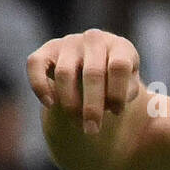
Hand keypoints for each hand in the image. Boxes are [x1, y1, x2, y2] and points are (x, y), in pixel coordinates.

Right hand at [27, 29, 144, 134]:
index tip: (117, 113)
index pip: (119, 67)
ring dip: (70, 103)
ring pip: (65, 73)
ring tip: (78, 123)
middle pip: (92, 73)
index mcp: (120, 47)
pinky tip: (50, 105)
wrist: (96, 66)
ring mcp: (69, 42)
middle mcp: (94, 39)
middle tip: (92, 130)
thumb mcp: (131, 88)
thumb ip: (133, 98)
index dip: (117, 93)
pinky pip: (35, 65)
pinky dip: (40, 86)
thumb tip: (129, 112)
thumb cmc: (117, 82)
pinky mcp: (47, 49)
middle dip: (92, 106)